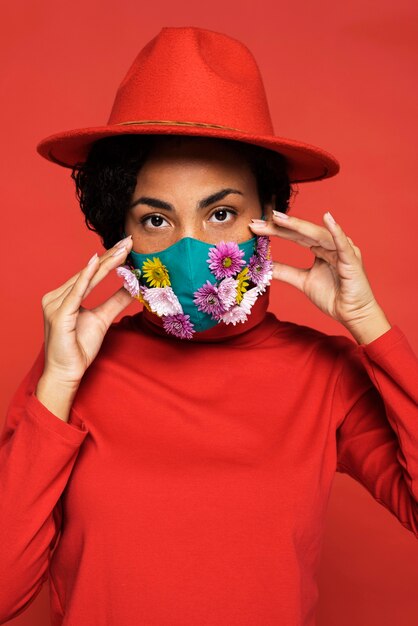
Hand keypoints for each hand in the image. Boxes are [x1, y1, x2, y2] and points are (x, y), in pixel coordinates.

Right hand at [39, 235, 133, 388]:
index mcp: (65, 296)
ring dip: (105, 263)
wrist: (67, 373)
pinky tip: (96, 262)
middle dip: (110, 256)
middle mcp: (56, 296)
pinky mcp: (59, 314)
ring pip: (85, 279)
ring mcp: (55, 304)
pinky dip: (86, 277)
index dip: (110, 259)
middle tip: (129, 240)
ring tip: (122, 249)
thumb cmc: (79, 348)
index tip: (127, 245)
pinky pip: (75, 292)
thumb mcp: (103, 319)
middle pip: (89, 272)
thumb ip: (116, 301)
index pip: (91, 273)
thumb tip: (134, 287)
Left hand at [249, 210, 388, 332]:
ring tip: (278, 218)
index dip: (275, 230)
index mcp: (320, 248)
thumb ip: (285, 271)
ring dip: (298, 225)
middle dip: (280, 226)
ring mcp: (342, 250)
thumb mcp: (302, 281)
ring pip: (317, 234)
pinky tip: (327, 218)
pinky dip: (336, 231)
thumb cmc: (334, 296)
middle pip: (302, 232)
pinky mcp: (352, 259)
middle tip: (259, 220)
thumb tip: (264, 265)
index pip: (294, 235)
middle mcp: (331, 245)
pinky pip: (342, 244)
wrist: (353, 314)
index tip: (255, 226)